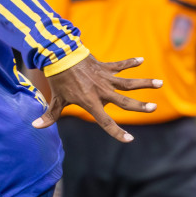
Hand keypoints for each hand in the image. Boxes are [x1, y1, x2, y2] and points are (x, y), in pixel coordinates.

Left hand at [33, 54, 161, 142]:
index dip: (116, 132)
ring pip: (129, 82)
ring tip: (160, 83)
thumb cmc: (58, 80)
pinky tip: (141, 59)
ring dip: (144, 82)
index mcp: (91, 102)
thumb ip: (50, 115)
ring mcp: (105, 78)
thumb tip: (35, 127)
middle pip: (125, 101)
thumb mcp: (55, 99)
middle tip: (153, 107)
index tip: (129, 140)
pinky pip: (120, 65)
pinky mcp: (105, 67)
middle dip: (140, 106)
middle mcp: (102, 91)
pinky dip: (129, 62)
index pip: (106, 122)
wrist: (58, 57)